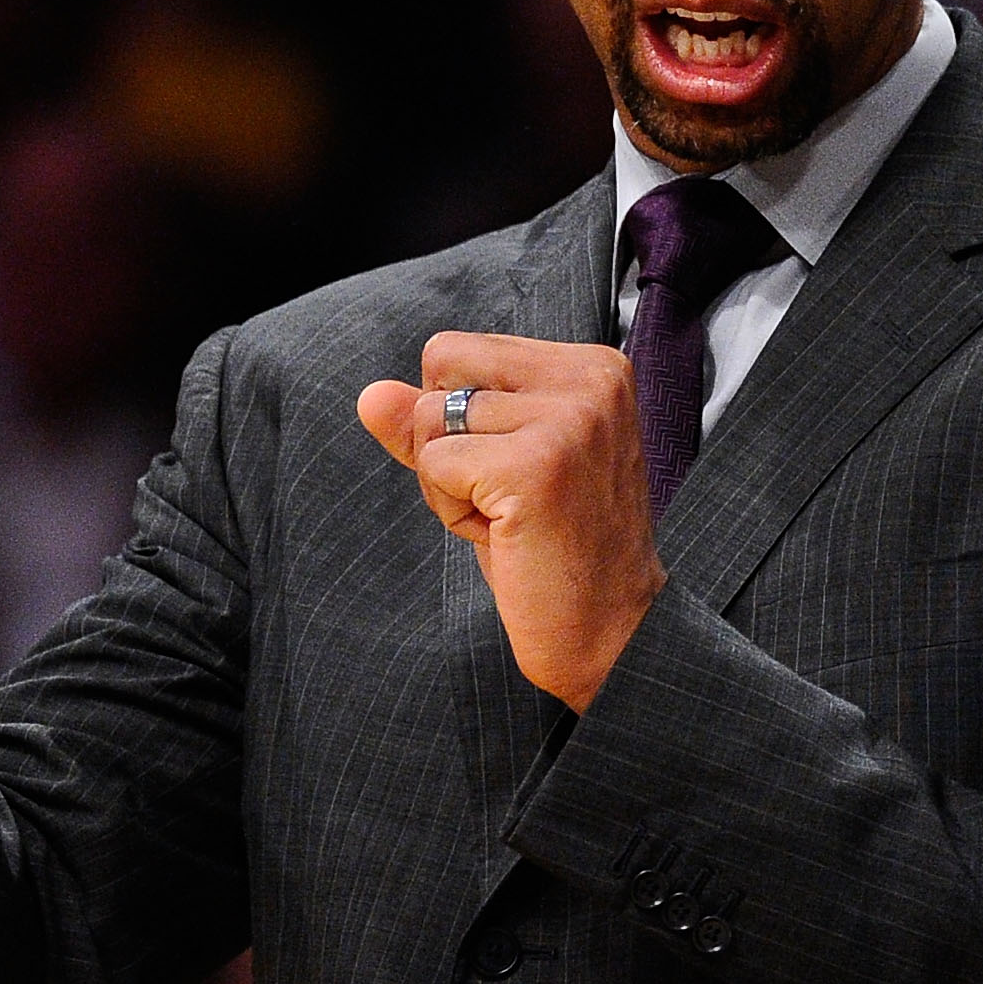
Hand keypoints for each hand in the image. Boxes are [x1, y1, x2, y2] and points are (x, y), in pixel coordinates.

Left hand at [357, 333, 664, 710]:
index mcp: (592, 367)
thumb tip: (370, 395)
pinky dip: (453, 512)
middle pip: (440, 369)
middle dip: (446, 440)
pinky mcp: (536, 466)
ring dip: (450, 484)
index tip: (518, 472)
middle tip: (504, 497)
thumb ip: (435, 422)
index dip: (461, 418)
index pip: (460, 350)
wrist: (612, 633)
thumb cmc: (555, 551)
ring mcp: (567, 420)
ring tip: (510, 519)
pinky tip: (506, 536)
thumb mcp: (494, 467)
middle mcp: (589, 381)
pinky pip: (435, 465)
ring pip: (431, 420)